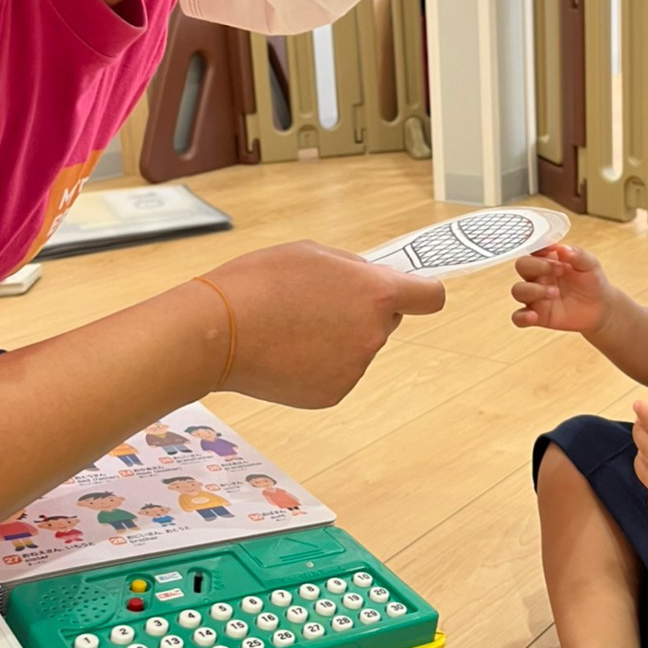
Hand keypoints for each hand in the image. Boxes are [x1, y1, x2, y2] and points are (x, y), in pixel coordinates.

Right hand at [206, 241, 444, 407]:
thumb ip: (353, 269)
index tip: (414, 294)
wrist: (216, 331)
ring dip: (337, 337)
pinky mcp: (332, 393)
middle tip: (319, 302)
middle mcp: (373, 333)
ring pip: (358, 346)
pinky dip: (319, 364)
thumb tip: (371, 280)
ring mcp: (354, 367)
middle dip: (363, 311)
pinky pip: (337, 372)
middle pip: (386, 320)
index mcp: (375, 292)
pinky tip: (287, 350)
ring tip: (292, 325)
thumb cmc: (259, 283)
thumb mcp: (312, 253)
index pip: (430, 297)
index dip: (422, 293)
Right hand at [511, 244, 608, 333]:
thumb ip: (577, 254)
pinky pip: (518, 317)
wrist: (601, 308)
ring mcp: (536, 296)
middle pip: (521, 265)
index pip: (533, 249)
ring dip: (534, 290)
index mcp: (548, 260)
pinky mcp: (538, 315)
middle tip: (559, 271)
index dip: (539, 248)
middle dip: (538, 267)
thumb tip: (561, 248)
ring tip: (556, 293)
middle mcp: (538, 277)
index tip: (552, 249)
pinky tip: (533, 316)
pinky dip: (521, 317)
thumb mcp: (590, 264)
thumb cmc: (592, 282)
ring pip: (518, 290)